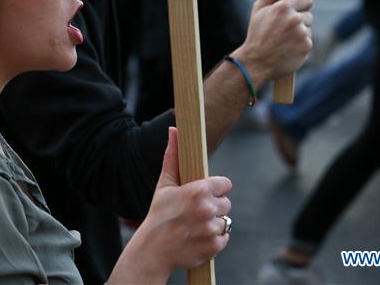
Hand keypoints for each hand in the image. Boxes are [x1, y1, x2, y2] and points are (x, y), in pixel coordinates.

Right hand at [109, 128, 231, 282]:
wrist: (153, 249)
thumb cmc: (159, 214)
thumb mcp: (164, 184)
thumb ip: (173, 156)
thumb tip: (174, 130)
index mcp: (198, 190)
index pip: (225, 184)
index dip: (215, 188)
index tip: (205, 193)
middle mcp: (208, 208)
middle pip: (226, 203)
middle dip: (213, 206)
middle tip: (194, 212)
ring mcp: (212, 228)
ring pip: (225, 220)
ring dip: (213, 223)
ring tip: (195, 225)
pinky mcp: (214, 246)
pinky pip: (224, 237)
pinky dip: (214, 239)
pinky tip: (198, 237)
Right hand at [233, 0, 313, 84]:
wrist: (256, 62)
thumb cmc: (256, 34)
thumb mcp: (259, 9)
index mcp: (284, 7)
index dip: (301, 4)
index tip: (294, 10)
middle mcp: (295, 19)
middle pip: (308, 15)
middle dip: (299, 20)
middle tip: (283, 29)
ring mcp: (302, 34)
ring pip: (308, 29)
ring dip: (299, 33)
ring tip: (284, 40)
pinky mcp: (307, 47)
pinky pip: (308, 41)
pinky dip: (300, 45)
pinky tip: (288, 48)